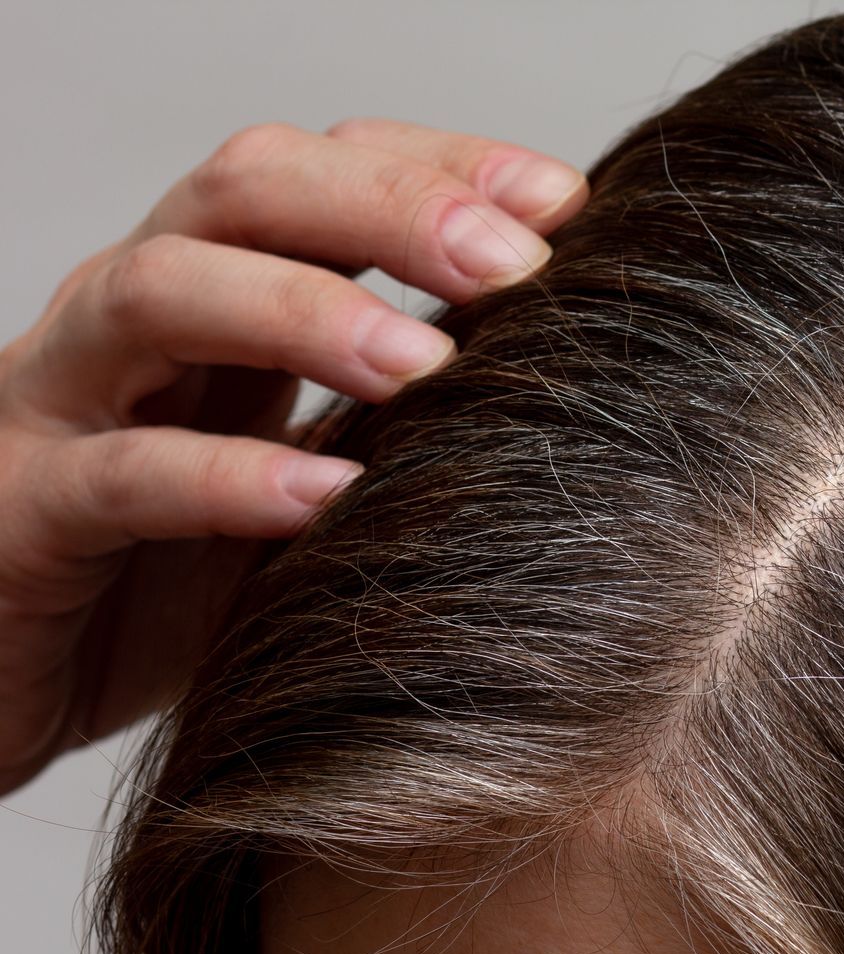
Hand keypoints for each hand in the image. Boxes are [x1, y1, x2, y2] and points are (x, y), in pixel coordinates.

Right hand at [0, 118, 586, 796]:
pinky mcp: (20, 513)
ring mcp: (62, 403)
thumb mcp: (312, 478)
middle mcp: (134, 319)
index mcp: (219, 295)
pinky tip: (322, 495)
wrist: (10, 680)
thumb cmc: (176, 576)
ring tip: (423, 363)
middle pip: (243, 190)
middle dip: (387, 207)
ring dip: (303, 312)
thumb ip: (399, 419)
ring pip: (158, 291)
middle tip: (513, 264)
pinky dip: (224, 476)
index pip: (325, 171)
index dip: (442, 166)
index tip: (567, 202)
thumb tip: (571, 376)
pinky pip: (116, 474)